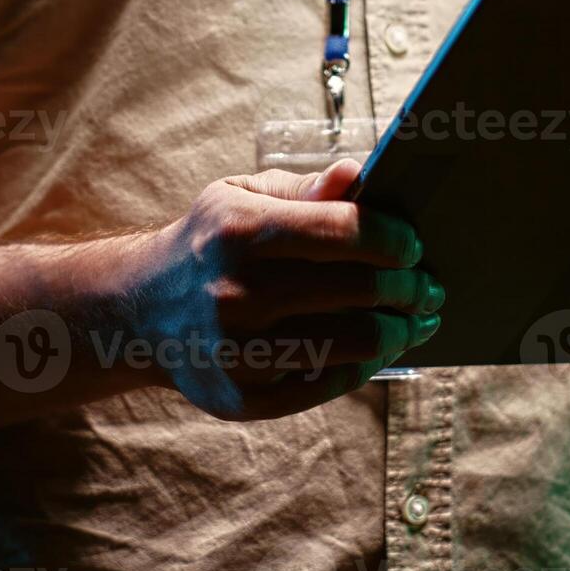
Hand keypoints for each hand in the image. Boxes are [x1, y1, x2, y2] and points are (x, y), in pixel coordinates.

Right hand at [129, 159, 442, 420]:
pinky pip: (330, 382)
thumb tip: (359, 174)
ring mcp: (240, 351)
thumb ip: (305, 189)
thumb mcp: (241, 199)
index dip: (395, 240)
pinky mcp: (246, 397)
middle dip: (411, 288)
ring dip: (401, 331)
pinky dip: (365, 364)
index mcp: (240, 231)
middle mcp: (237, 292)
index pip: (346, 232)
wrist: (139, 313)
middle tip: (430, 288)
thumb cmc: (210, 244)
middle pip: (361, 290)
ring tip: (417, 321)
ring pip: (355, 342)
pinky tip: (378, 349)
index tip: (415, 246)